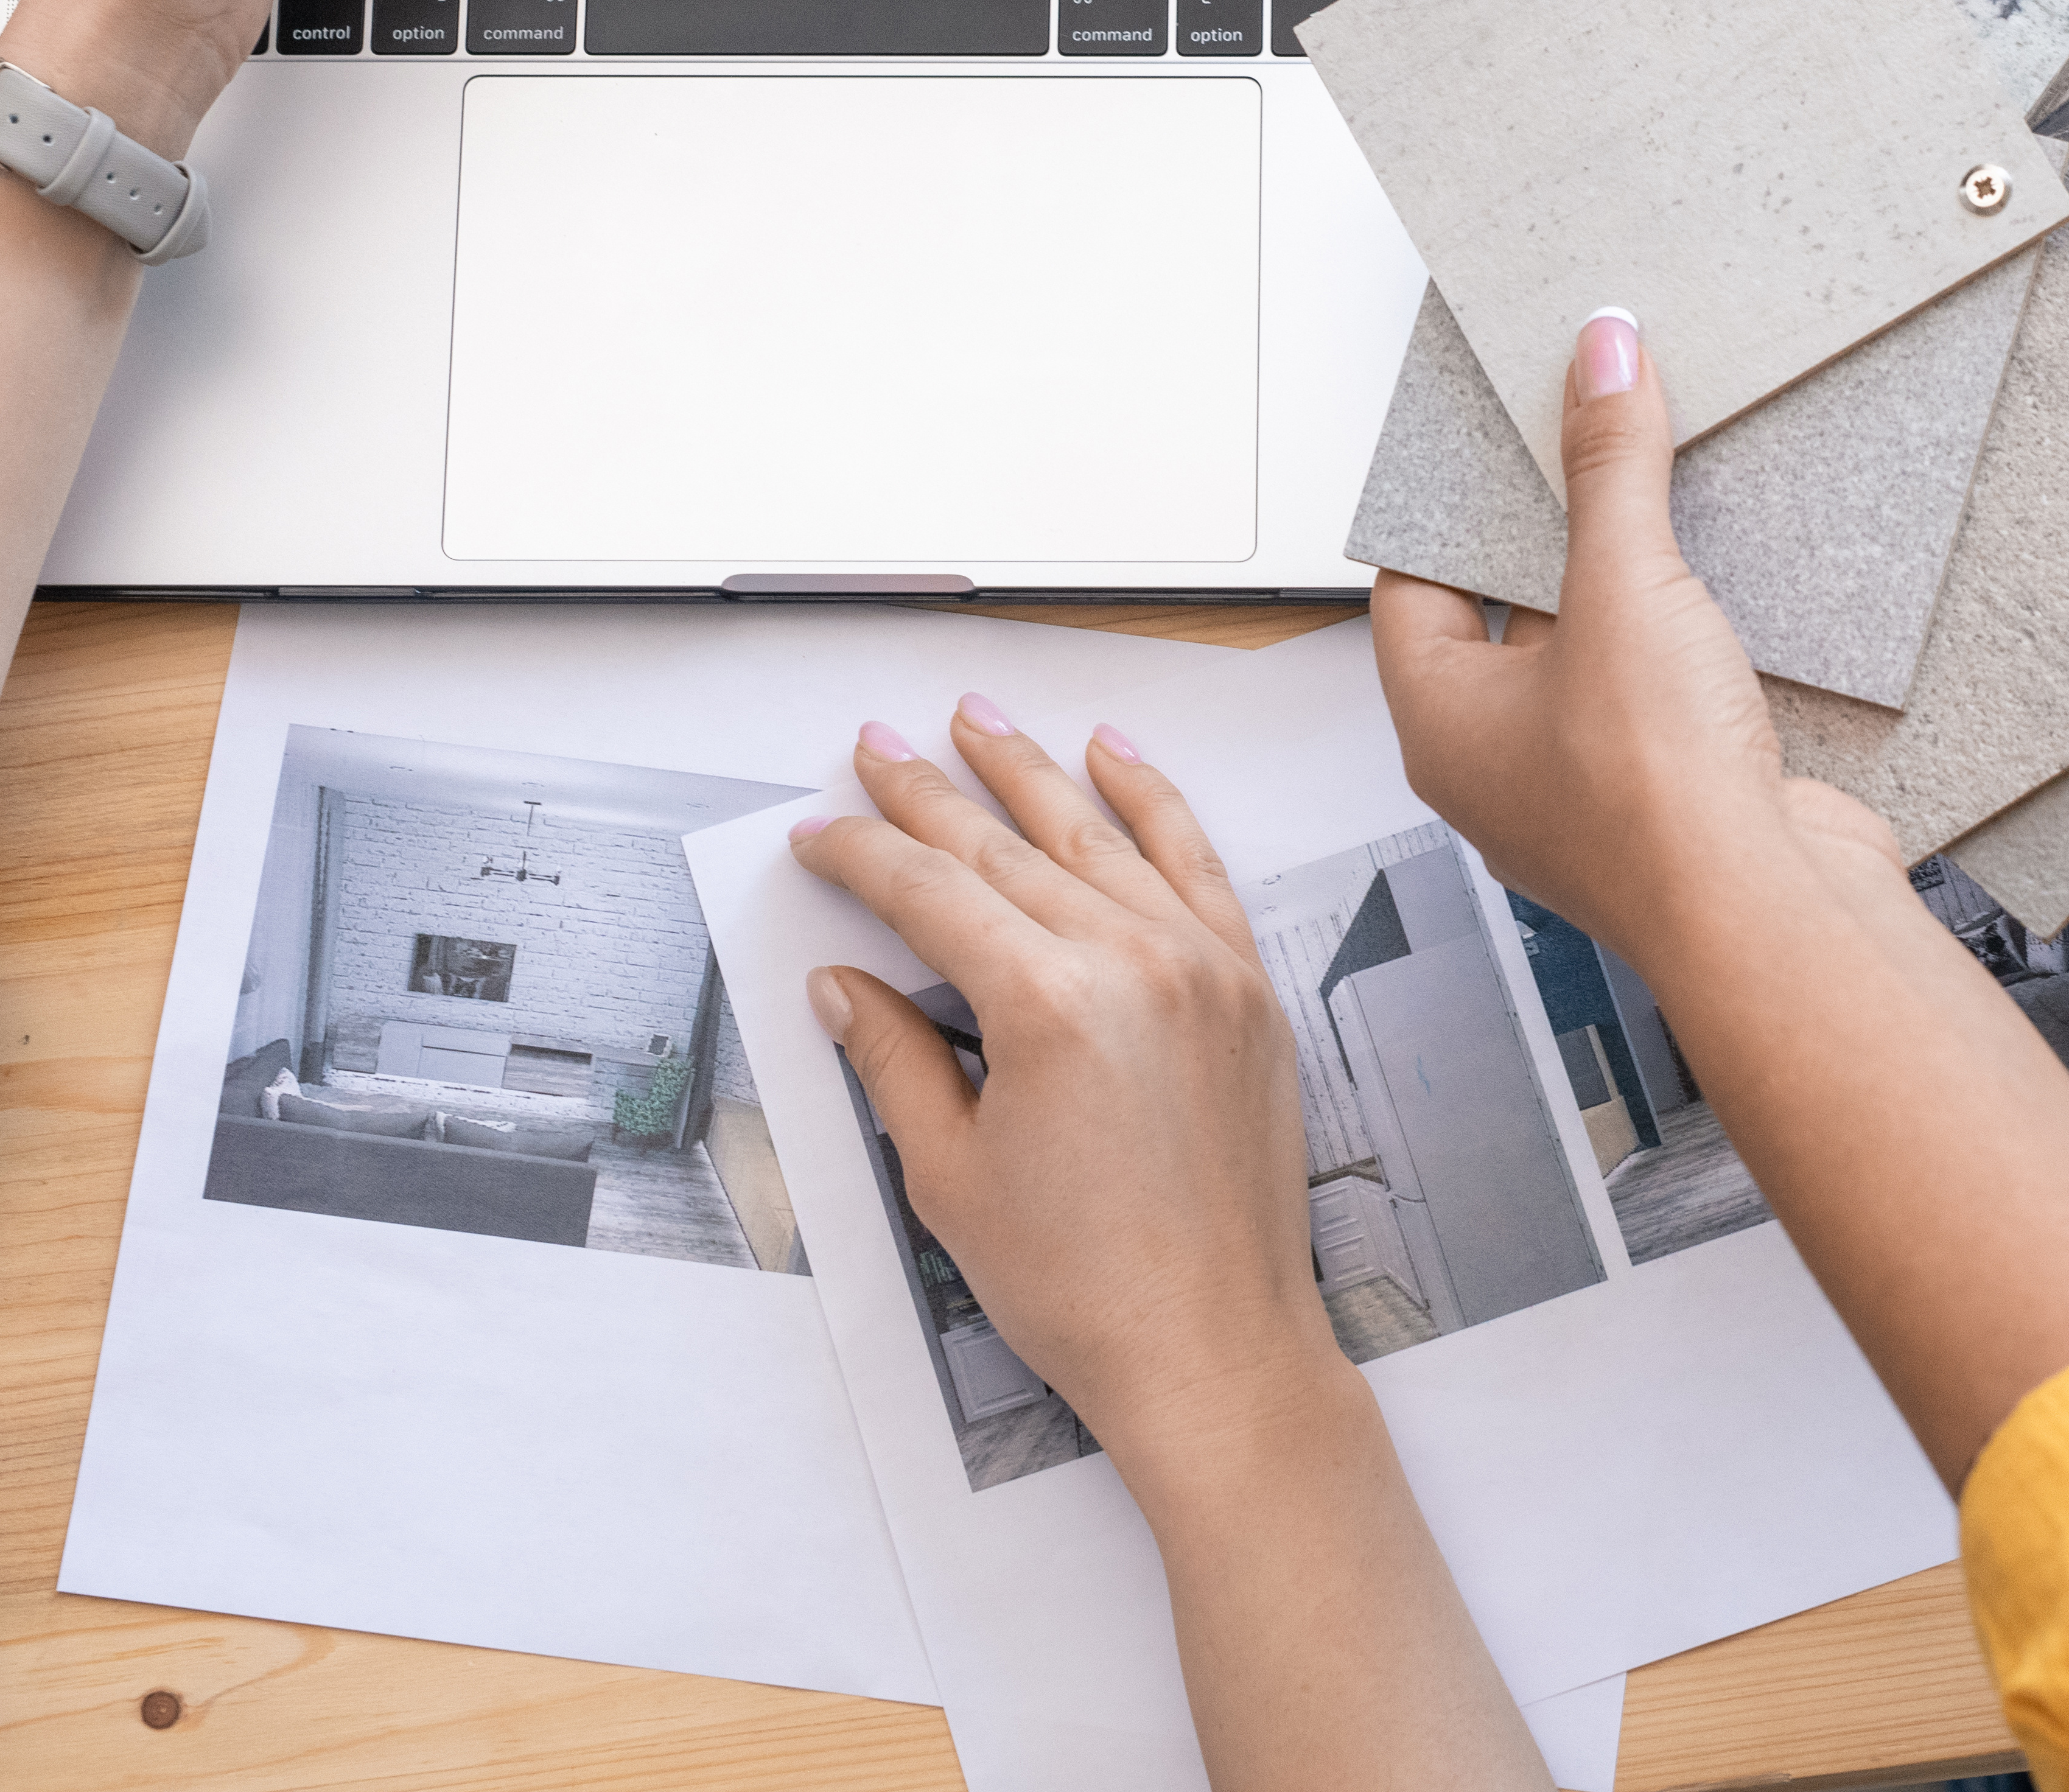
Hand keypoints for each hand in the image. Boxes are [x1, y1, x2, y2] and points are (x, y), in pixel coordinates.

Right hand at [789, 700, 1345, 1460]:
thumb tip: (846, 988)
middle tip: (877, 750)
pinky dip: (1153, 803)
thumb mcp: (951, 1174)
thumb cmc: (1088, 1283)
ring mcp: (1201, 968)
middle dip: (929, 795)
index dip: (865, 858)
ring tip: (978, 722)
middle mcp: (1134, 963)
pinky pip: (1194, 864)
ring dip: (1032, 772)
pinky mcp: (1246, 989)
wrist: (1211, 1346)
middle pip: (1006, 849)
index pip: (932, 894)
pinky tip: (1115, 759)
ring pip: (1098, 836)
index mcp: (1050, 1005)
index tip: (822, 836)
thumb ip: (894, 1059)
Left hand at [1369, 311, 1883, 970]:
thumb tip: (1599, 358)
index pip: (1413, 589)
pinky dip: (1684, 645)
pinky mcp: (1675, 804)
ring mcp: (1589, 795)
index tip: (1486, 439)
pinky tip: (1722, 592)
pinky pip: (1661, 701)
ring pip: (1590, 662)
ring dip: (1625, 593)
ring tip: (1657, 500)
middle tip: (1580, 447)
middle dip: (1548, 537)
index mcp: (1443, 727)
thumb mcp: (1624, 587)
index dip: (1448, 506)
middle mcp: (1502, 770)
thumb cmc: (1659, 797)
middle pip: (1504, 620)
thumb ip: (1609, 467)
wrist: (1773, 917)